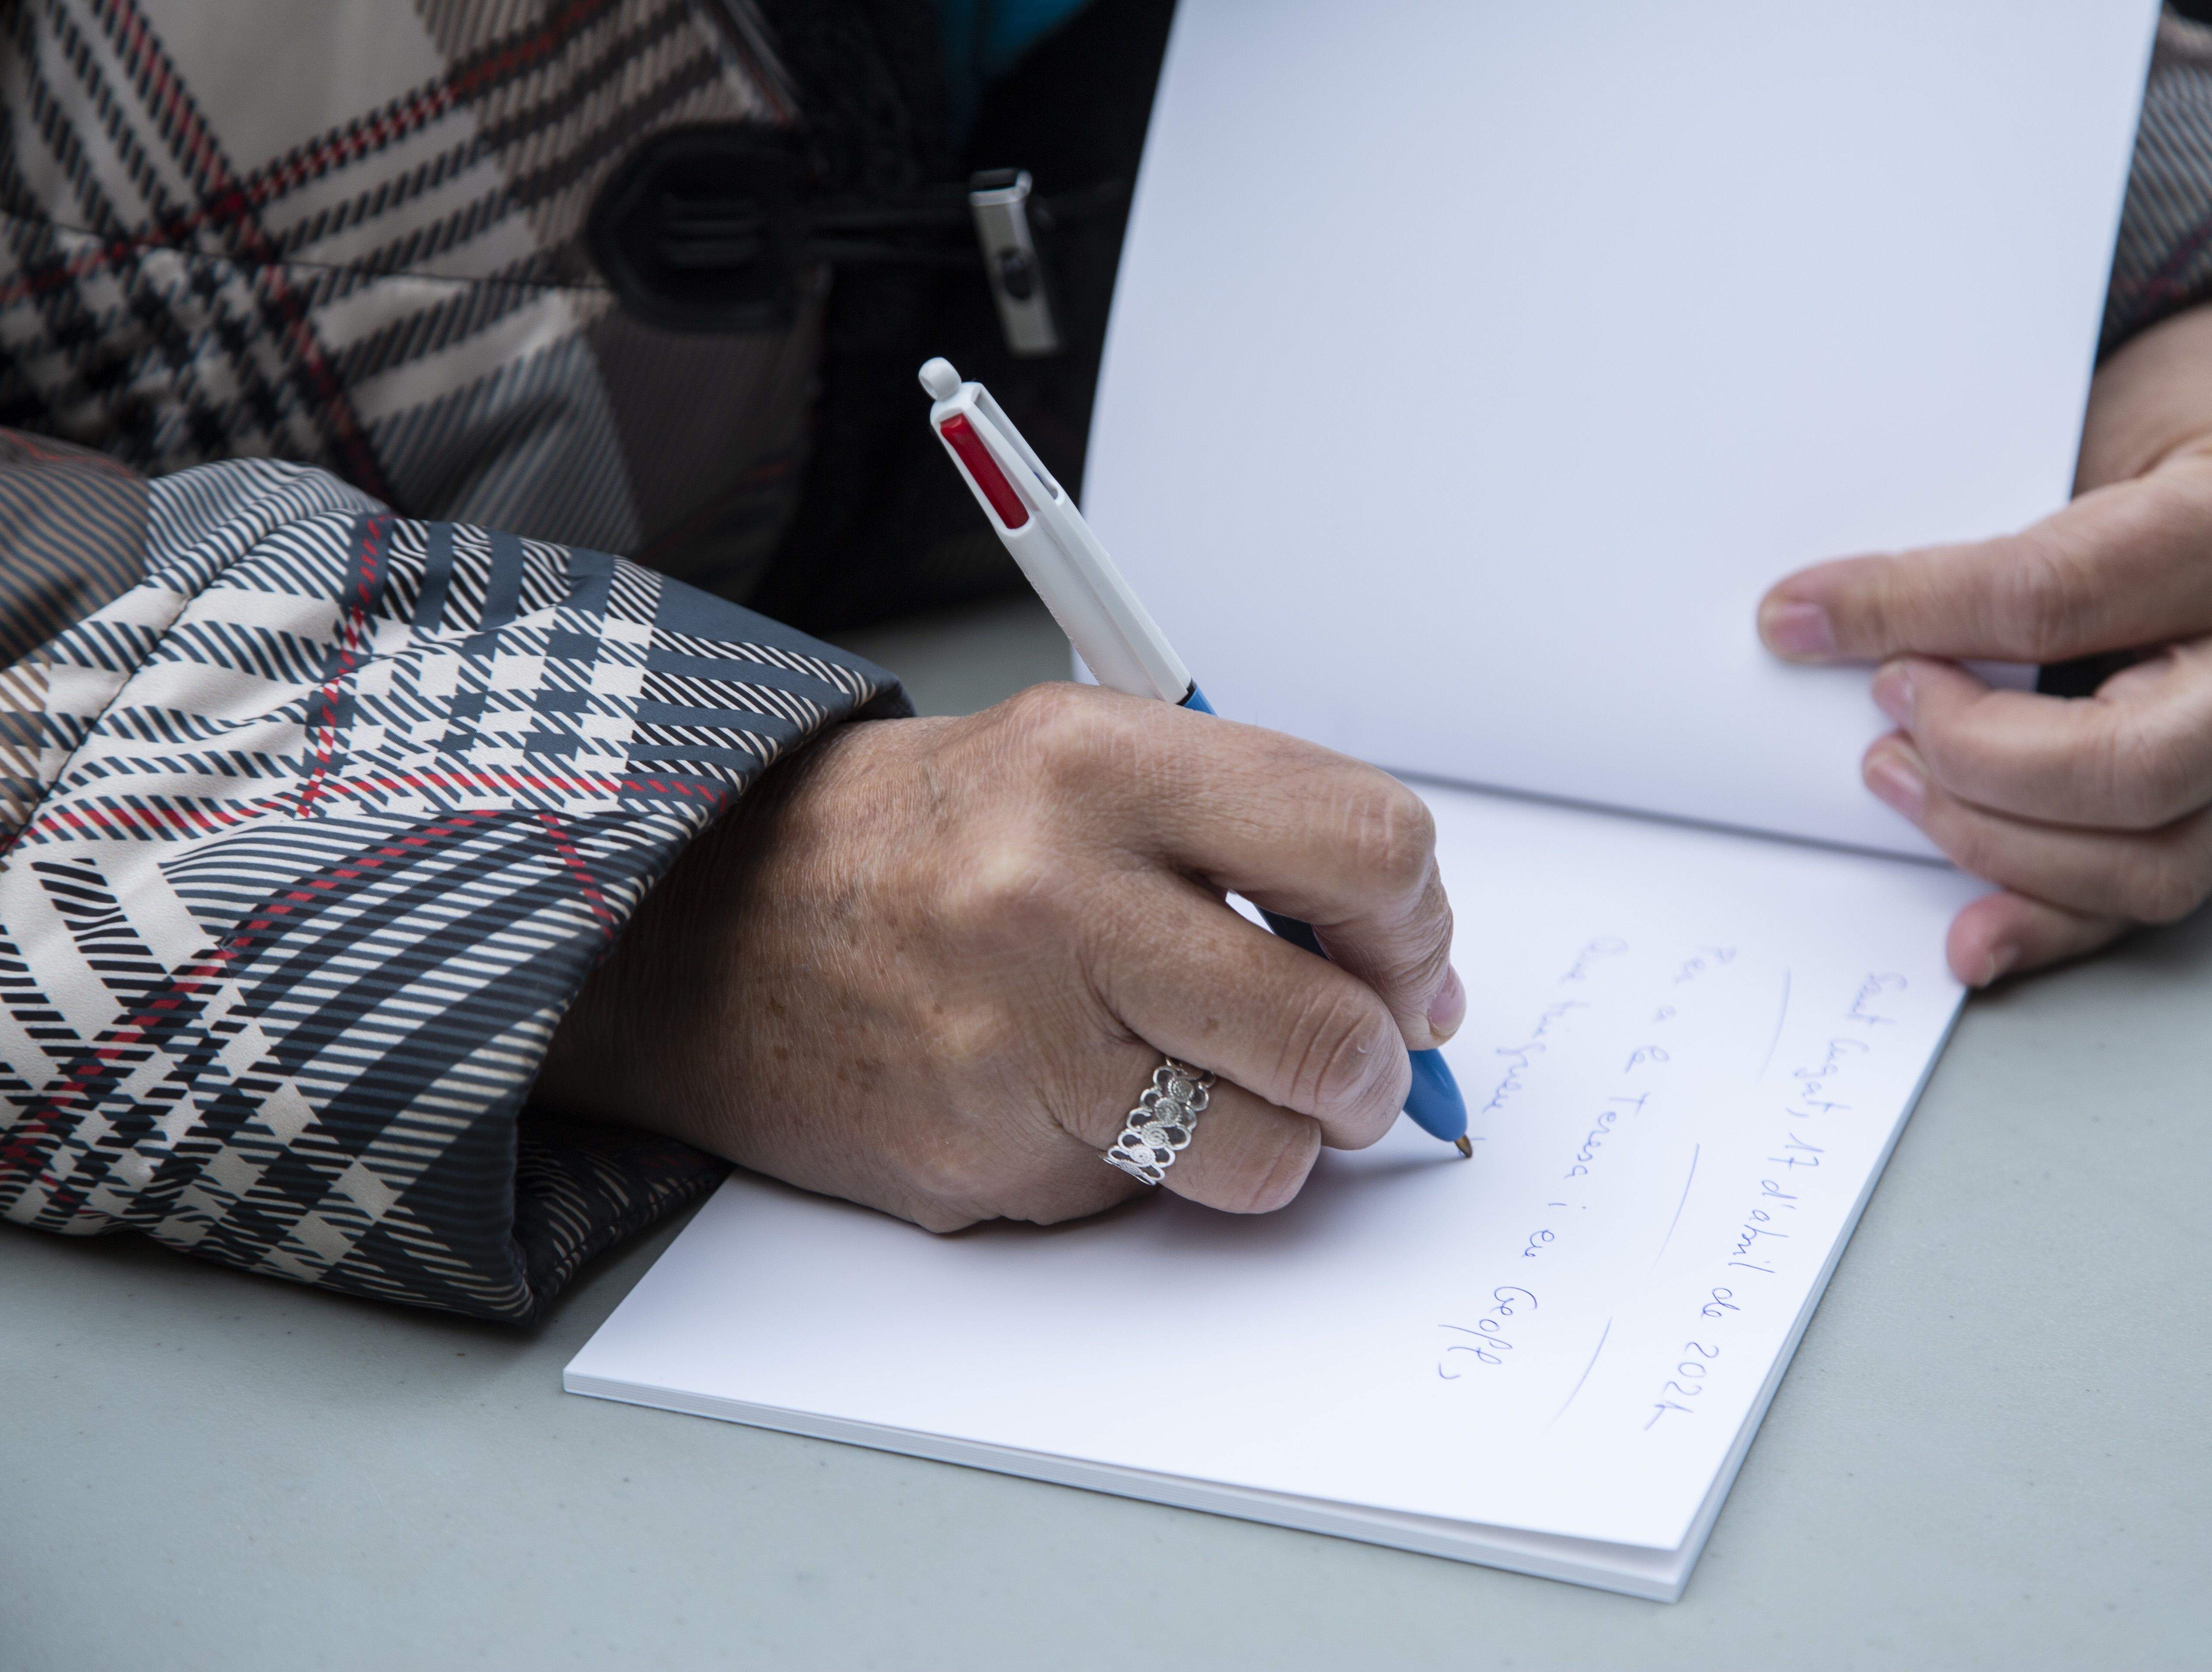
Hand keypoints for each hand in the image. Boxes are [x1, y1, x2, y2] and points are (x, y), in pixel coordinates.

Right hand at [536, 683, 1466, 1228]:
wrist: (708, 919)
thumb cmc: (927, 840)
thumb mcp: (1088, 761)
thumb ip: (1252, 835)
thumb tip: (1412, 975)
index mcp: (1105, 760)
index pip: (1365, 847)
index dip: (1415, 926)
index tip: (1404, 960)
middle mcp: (1058, 890)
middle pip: (1332, 1027)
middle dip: (1376, 1070)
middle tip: (1353, 1067)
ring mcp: (1013, 1033)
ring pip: (1261, 1149)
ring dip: (1279, 1141)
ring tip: (1221, 1090)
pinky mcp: (980, 1147)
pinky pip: (1148, 1195)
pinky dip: (1151, 1170)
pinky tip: (1082, 1102)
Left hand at [1757, 292, 2211, 983]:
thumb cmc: (2166, 474)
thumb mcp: (2084, 460)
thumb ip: (1981, 554)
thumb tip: (1811, 622)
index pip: (2056, 596)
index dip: (1910, 614)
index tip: (1806, 618)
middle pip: (2125, 765)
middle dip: (1975, 759)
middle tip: (1889, 715)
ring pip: (2150, 862)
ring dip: (1995, 842)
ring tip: (1902, 781)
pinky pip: (2150, 907)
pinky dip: (2047, 926)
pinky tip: (1972, 934)